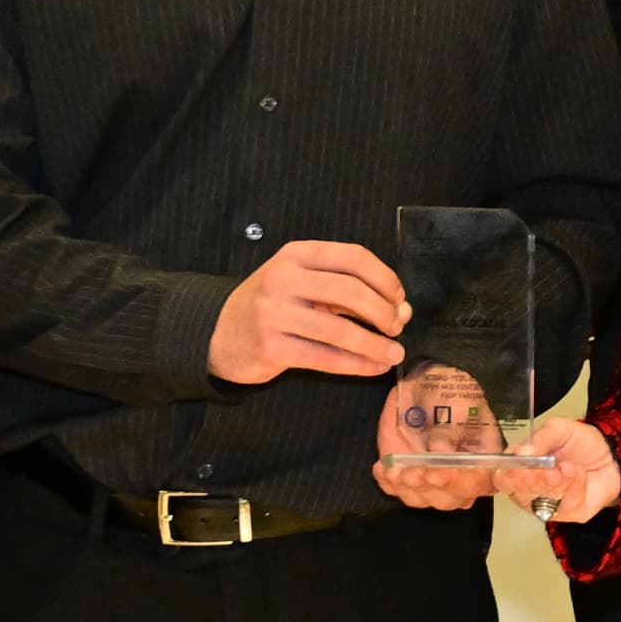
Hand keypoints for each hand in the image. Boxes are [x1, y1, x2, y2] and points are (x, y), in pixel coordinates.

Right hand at [209, 238, 408, 385]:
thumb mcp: (301, 283)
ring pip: (340, 330)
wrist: (219, 335)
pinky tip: (374, 367)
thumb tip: (400, 309)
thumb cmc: (272, 307)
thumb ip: (345, 290)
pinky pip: (325, 358)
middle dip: (383, 312)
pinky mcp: (271, 347)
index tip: (399, 298)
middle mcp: (282, 278)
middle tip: (397, 327)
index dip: (385, 278)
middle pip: (350, 291)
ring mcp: (273, 313)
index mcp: (296, 254)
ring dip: (375, 344)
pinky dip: (356, 364)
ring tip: (394, 353)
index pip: (353, 257)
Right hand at [506, 415, 620, 526]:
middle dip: (535, 482)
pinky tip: (579, 474)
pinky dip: (574, 488)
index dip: (508, 477)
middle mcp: (528, 490)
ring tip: (568, 468)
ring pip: (543, 501)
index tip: (519, 471)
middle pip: (521, 494)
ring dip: (555, 484)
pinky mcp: (568, 515)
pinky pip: (566, 507)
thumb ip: (540, 439)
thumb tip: (522, 452)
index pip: (502, 479)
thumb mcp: (559, 430)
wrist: (610, 454)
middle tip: (549, 472)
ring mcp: (547, 505)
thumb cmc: (578, 441)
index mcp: (518, 468)